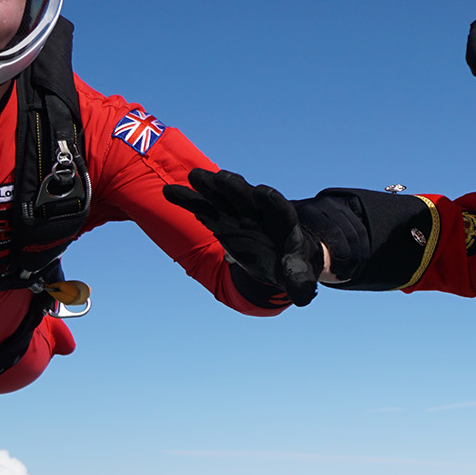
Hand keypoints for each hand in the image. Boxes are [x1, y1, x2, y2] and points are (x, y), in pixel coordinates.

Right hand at [164, 168, 322, 305]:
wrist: (279, 254)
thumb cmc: (291, 263)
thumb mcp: (299, 275)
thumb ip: (300, 281)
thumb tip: (304, 297)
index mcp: (282, 223)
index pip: (279, 208)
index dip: (272, 201)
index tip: (262, 192)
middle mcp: (259, 213)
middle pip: (248, 196)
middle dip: (236, 187)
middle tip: (221, 178)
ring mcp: (238, 212)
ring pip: (223, 196)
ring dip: (210, 185)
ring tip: (193, 176)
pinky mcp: (221, 218)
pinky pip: (203, 207)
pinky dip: (189, 201)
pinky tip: (171, 193)